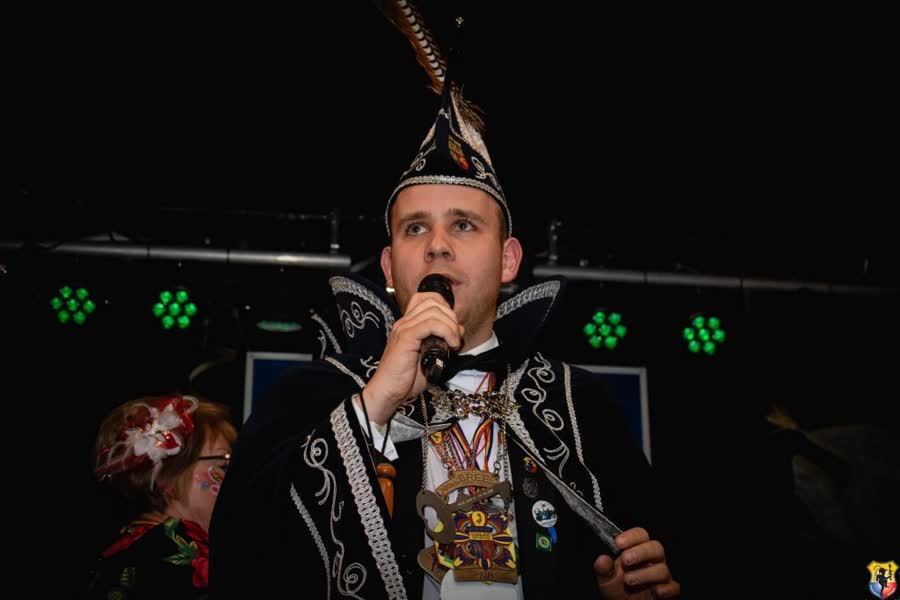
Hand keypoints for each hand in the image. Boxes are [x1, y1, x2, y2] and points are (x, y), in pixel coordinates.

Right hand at [362, 292, 463, 423]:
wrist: (388, 392)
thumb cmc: (406, 378)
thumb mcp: (429, 356)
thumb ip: (441, 341)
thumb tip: (458, 329)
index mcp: (408, 324)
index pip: (426, 299)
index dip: (444, 307)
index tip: (452, 327)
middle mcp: (404, 322)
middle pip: (433, 302)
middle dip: (451, 316)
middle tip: (456, 337)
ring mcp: (404, 328)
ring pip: (434, 311)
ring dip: (451, 325)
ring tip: (454, 342)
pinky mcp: (406, 338)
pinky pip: (431, 324)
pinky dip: (447, 332)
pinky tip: (450, 345)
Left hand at [594, 528, 679, 598]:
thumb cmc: (617, 590)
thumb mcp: (606, 579)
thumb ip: (603, 569)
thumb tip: (602, 560)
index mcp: (637, 551)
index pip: (640, 536)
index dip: (631, 536)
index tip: (618, 542)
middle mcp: (652, 561)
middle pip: (656, 548)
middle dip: (641, 552)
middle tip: (625, 560)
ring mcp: (661, 576)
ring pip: (662, 569)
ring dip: (645, 574)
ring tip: (628, 581)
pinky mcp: (667, 591)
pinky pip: (674, 587)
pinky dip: (667, 589)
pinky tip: (656, 591)